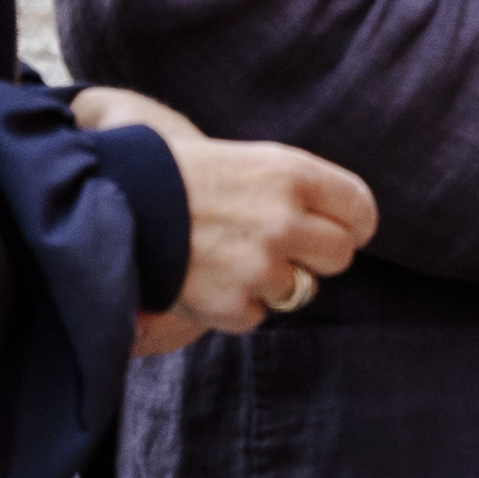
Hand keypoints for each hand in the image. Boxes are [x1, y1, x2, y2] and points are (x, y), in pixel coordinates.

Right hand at [73, 87, 381, 356]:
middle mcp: (283, 219)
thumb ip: (303, 191)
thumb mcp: (255, 162)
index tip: (346, 229)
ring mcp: (258, 266)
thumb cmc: (188, 175)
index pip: (360, 209)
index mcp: (293, 173)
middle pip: (340, 255)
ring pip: (300, 290)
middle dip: (316, 255)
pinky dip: (236, 304)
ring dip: (272, 281)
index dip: (355, 223)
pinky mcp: (231, 305)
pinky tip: (207, 277)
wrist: (118, 201)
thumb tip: (350, 228)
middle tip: (283, 246)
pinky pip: (257, 315)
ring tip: (230, 256)